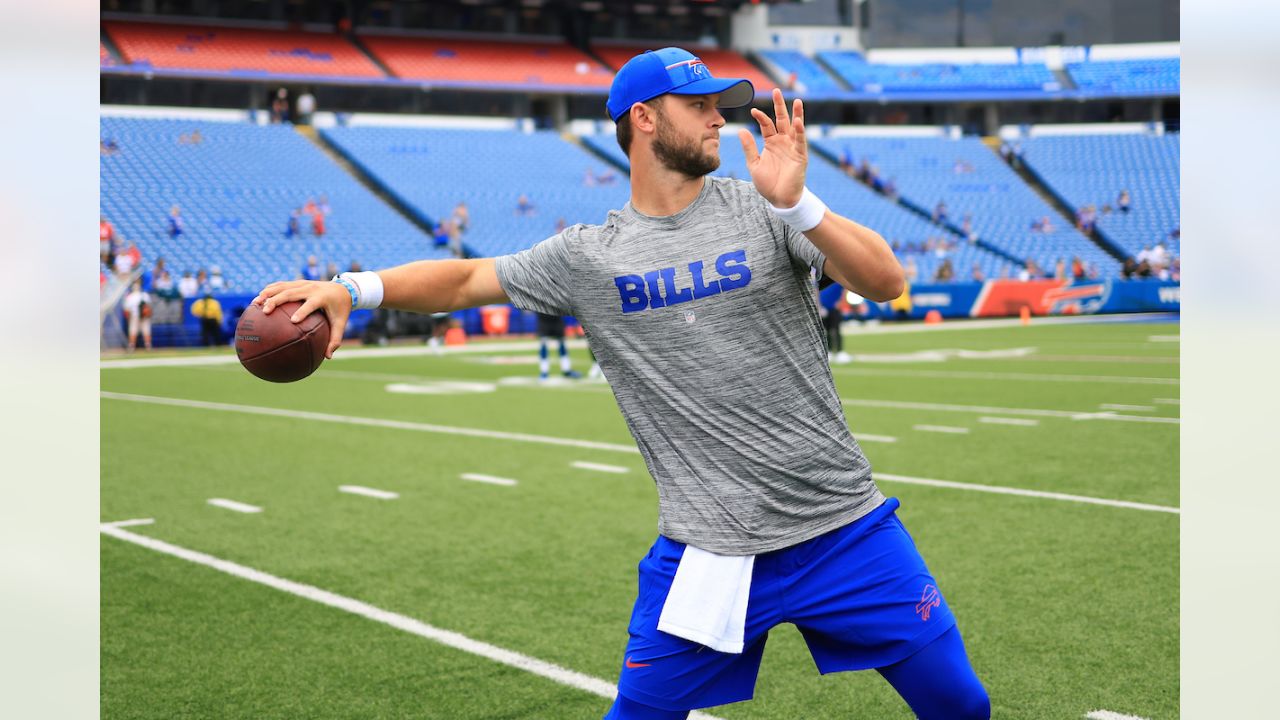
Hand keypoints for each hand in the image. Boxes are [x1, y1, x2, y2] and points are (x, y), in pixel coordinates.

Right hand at [253, 280, 350, 358]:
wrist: (343, 288)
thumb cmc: (340, 309)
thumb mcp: (341, 323)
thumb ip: (335, 340)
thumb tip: (328, 357)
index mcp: (322, 297)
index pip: (311, 304)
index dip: (303, 311)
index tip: (293, 321)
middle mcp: (311, 288)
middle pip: (290, 292)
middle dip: (276, 301)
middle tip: (265, 312)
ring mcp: (303, 283)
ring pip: (282, 286)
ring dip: (267, 294)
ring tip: (254, 304)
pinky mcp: (298, 282)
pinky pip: (280, 285)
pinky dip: (268, 290)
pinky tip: (258, 300)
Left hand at [738, 88, 806, 208]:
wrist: (780, 199)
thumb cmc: (768, 183)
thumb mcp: (754, 164)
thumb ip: (749, 147)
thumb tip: (741, 130)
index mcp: (771, 142)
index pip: (766, 125)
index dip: (760, 117)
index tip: (753, 110)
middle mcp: (783, 142)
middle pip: (782, 120)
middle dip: (780, 106)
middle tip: (776, 90)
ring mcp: (793, 148)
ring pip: (795, 127)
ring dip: (796, 114)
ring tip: (797, 100)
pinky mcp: (800, 156)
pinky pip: (800, 142)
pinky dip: (799, 132)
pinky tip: (797, 122)